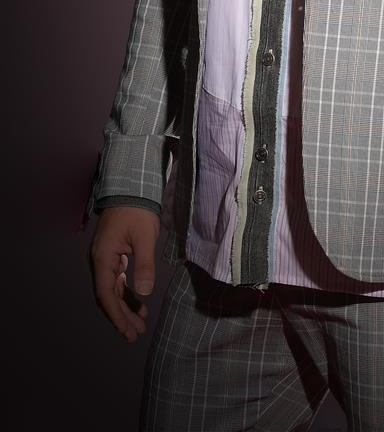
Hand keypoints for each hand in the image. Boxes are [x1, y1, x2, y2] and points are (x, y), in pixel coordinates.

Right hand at [88, 205, 159, 342]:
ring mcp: (107, 259)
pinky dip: (127, 292)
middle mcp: (100, 262)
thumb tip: (144, 293)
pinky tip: (139, 302)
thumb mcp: (145, 237)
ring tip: (140, 323)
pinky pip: (118, 280)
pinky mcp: (115, 254)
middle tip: (136, 334)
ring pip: (113, 290)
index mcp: (103, 259)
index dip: (117, 315)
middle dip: (122, 316)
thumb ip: (144, 264)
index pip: (106, 295)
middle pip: (108, 296)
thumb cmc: (138, 211)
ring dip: (125, 306)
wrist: (132, 188)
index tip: (128, 332)